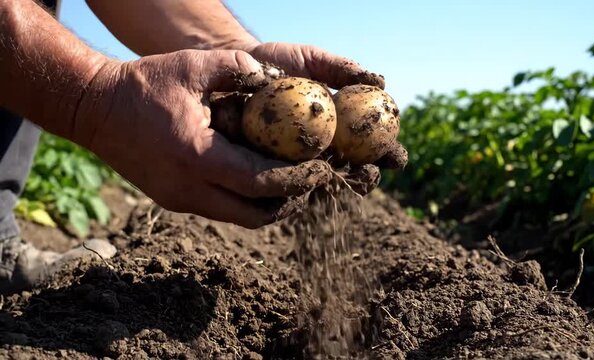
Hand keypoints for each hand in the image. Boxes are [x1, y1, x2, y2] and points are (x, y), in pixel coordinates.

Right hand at [72, 49, 330, 228]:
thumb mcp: (191, 66)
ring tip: (289, 182)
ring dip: (266, 205)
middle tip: (309, 182)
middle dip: (287, 202)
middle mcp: (188, 188)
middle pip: (254, 215)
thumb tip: (277, 78)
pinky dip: (244, 199)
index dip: (295, 180)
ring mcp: (179, 199)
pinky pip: (220, 208)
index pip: (259, 182)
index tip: (320, 170)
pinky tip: (256, 177)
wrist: (93, 109)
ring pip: (237, 217)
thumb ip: (238, 67)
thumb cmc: (142, 85)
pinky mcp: (173, 200)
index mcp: (196, 156)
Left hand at [248, 42, 407, 192]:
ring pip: (322, 182)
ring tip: (342, 181)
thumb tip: (381, 82)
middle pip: (354, 170)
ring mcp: (298, 161)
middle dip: (367, 178)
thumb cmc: (279, 62)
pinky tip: (303, 186)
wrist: (235, 69)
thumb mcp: (312, 60)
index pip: (374, 144)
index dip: (389, 154)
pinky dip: (297, 186)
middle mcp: (324, 148)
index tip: (397, 157)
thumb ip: (342, 70)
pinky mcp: (270, 169)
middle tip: (370, 173)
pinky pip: (286, 183)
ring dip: (334, 186)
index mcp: (343, 126)